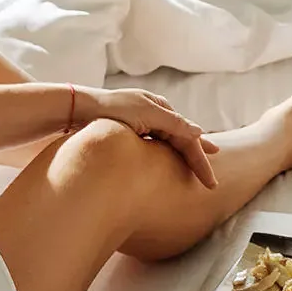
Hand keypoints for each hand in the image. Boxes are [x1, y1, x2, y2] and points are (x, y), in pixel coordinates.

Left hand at [84, 87, 220, 188]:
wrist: (80, 109)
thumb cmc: (113, 110)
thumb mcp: (146, 115)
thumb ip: (173, 123)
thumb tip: (199, 131)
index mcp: (162, 108)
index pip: (188, 138)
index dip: (201, 160)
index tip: (210, 183)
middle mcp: (156, 113)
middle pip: (182, 140)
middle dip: (197, 159)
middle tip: (211, 181)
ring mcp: (144, 121)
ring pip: (171, 142)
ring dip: (184, 155)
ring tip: (198, 167)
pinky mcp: (132, 129)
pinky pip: (157, 144)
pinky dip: (167, 154)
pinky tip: (169, 161)